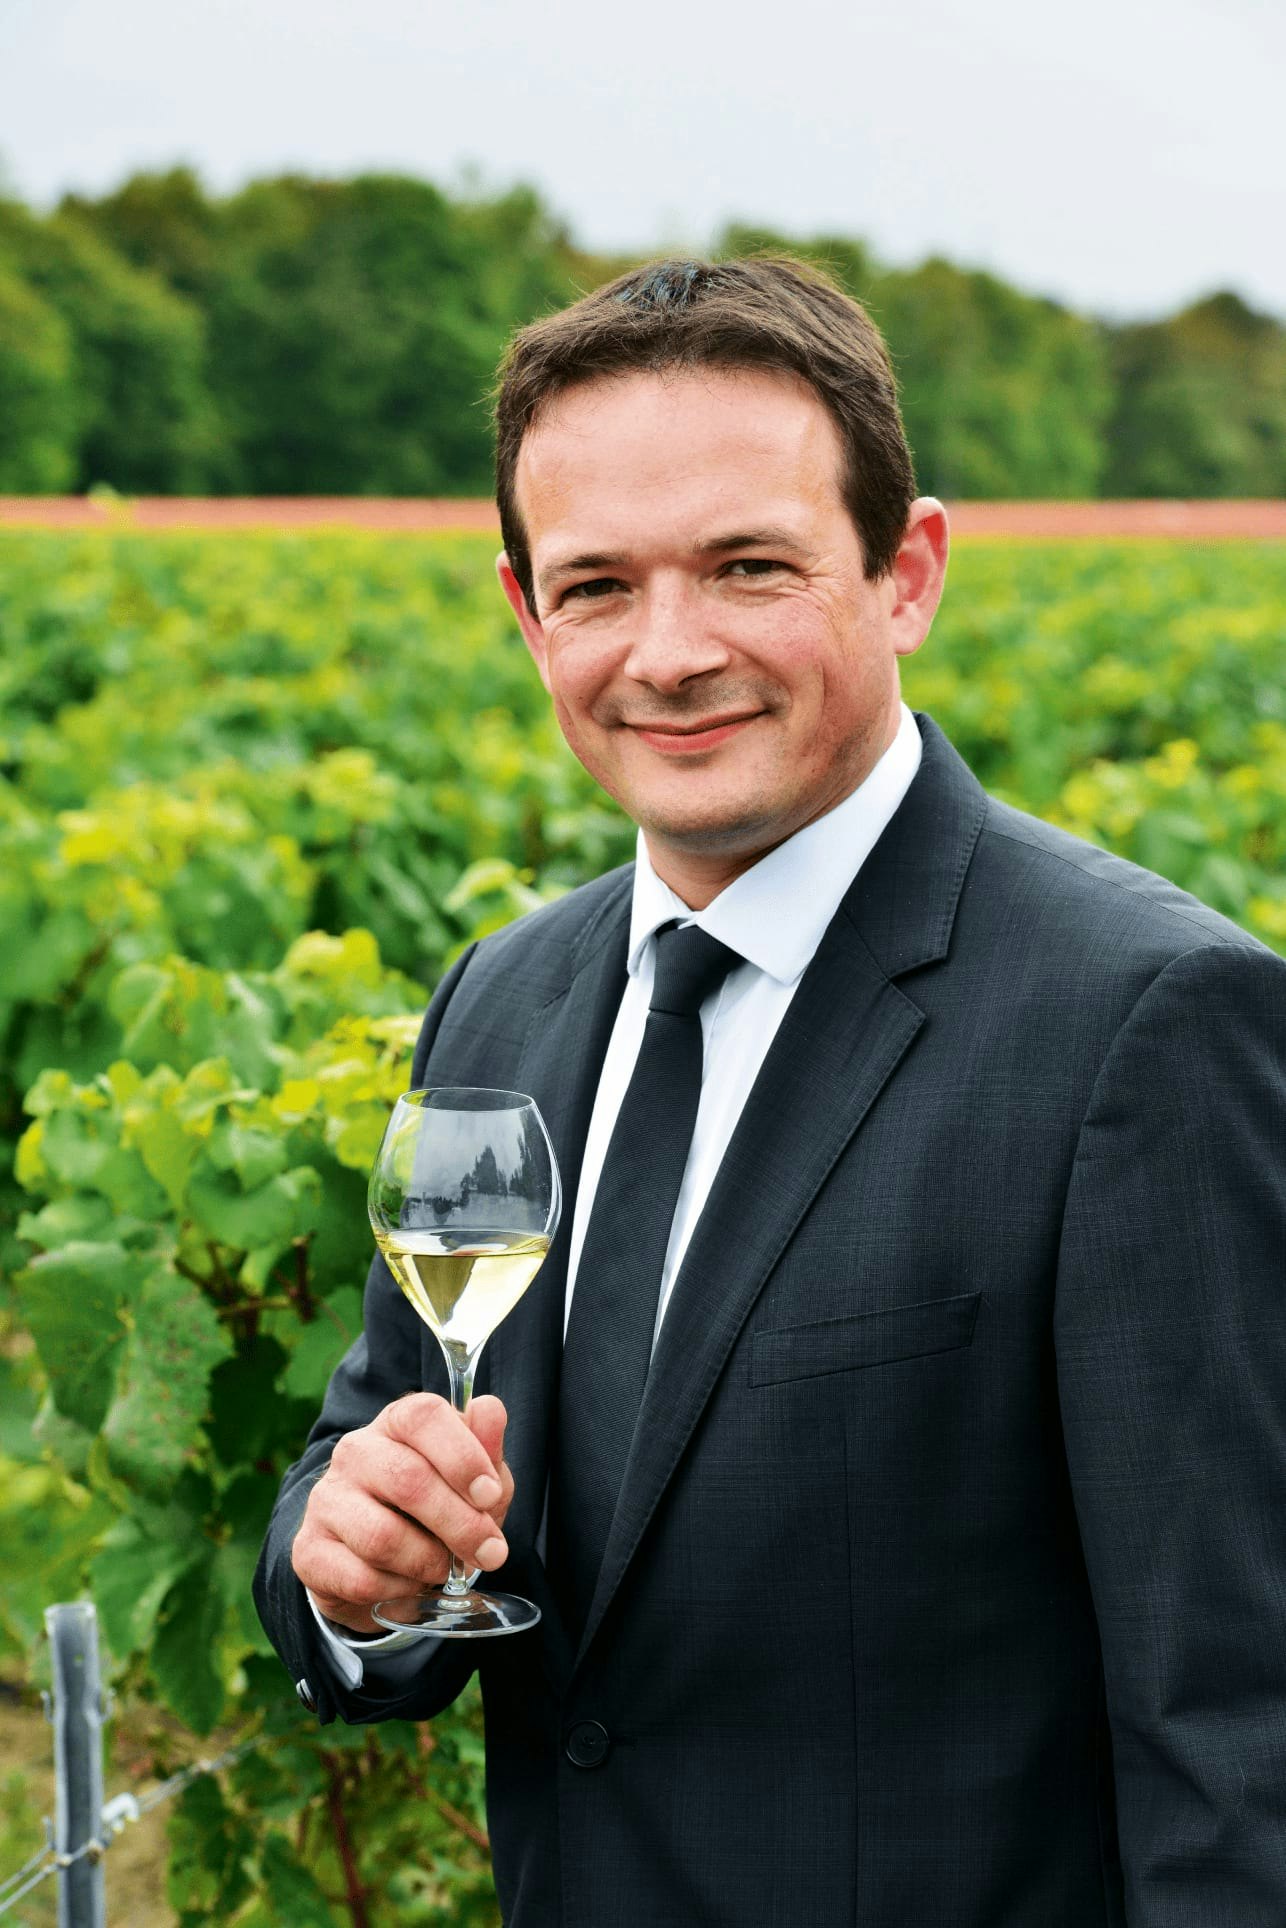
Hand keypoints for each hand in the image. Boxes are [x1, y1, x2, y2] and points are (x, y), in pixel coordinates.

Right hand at [291, 1393, 513, 1633]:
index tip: (490, 1494)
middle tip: (491, 1553)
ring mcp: (326, 1499)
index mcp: (397, 1422)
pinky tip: (408, 1583)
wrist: (379, 1564)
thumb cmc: (436, 1510)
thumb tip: (490, 1409)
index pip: (423, 1416)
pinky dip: (399, 1590)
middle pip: (407, 1480)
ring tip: (443, 1569)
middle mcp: (355, 1451)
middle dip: (460, 1523)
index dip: (463, 1455)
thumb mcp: (473, 1481)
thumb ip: (485, 1449)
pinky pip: (361, 1579)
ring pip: (382, 1537)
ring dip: (428, 1562)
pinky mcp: (308, 1550)